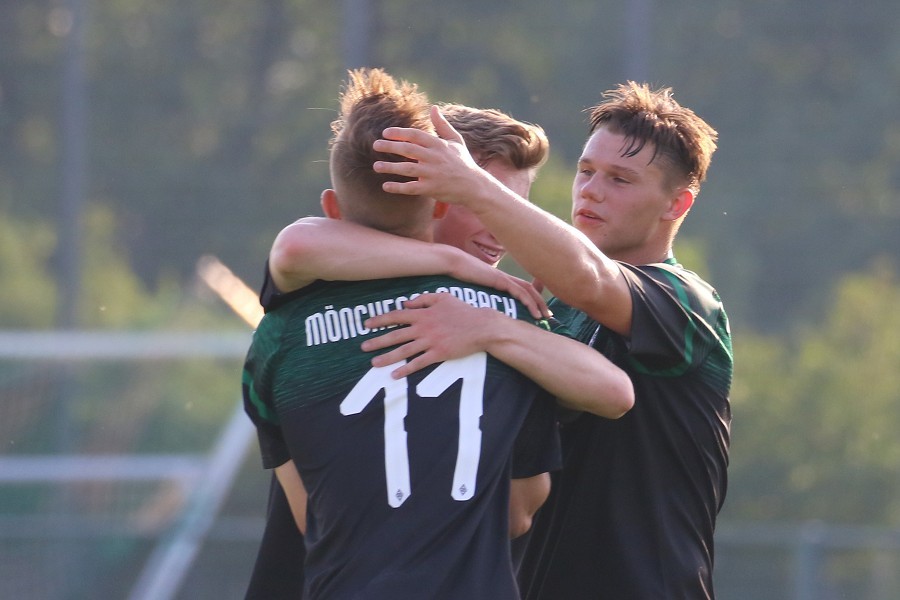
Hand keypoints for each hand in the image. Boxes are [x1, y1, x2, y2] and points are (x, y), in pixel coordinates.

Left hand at [360, 293, 501, 378]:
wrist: (481, 326)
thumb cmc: (463, 311)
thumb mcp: (443, 297)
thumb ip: (423, 299)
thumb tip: (406, 304)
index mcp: (423, 314)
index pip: (396, 316)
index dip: (380, 320)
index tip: (366, 325)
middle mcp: (423, 328)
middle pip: (395, 335)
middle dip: (377, 341)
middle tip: (363, 347)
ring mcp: (430, 342)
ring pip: (404, 351)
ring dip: (387, 357)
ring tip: (374, 363)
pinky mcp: (439, 354)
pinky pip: (419, 363)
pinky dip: (406, 370)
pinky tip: (395, 375)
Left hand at [373, 106, 488, 203]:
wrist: (475, 186)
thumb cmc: (463, 162)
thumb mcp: (456, 140)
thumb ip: (442, 125)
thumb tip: (433, 107)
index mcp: (439, 145)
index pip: (416, 135)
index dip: (399, 133)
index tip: (385, 133)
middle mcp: (435, 158)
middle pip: (408, 150)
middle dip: (390, 147)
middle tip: (375, 145)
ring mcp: (433, 174)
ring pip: (408, 169)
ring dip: (391, 167)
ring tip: (376, 166)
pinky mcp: (432, 189)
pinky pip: (412, 188)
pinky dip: (398, 187)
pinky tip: (386, 186)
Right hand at [443, 246, 548, 318]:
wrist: (452, 262)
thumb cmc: (457, 275)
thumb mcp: (470, 287)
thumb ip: (476, 294)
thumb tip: (476, 309)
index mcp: (500, 279)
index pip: (521, 287)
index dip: (532, 298)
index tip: (538, 311)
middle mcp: (505, 277)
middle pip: (530, 288)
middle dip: (540, 302)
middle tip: (548, 315)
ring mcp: (504, 278)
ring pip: (528, 290)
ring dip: (538, 304)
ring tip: (544, 317)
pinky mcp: (501, 280)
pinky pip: (520, 292)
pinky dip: (529, 302)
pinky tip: (534, 313)